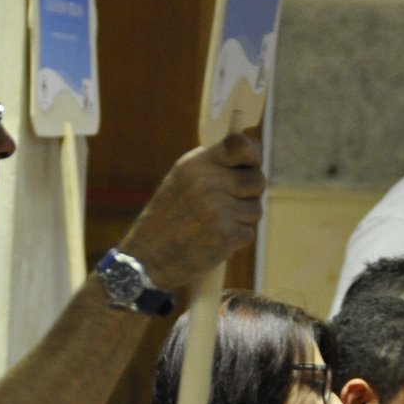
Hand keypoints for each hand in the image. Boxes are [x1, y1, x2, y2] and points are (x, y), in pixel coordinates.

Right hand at [117, 133, 264, 288]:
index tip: (249, 165)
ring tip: (213, 226)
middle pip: (257, 180)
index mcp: (195, 164)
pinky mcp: (226, 235)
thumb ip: (213, 166)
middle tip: (223, 207)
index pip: (240, 145)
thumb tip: (254, 155)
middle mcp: (207, 182)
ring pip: (255, 209)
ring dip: (241, 220)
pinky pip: (249, 233)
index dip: (253, 155)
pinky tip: (213, 241)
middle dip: (247, 195)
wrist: (146, 258)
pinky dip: (235, 240)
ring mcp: (217, 209)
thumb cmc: (167, 219)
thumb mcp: (181, 180)